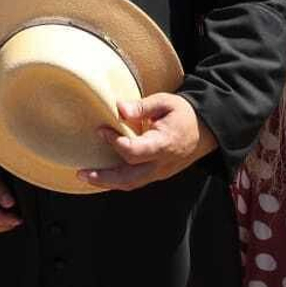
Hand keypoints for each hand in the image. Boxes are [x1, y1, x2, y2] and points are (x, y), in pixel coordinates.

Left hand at [81, 93, 217, 191]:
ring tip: (85, 175)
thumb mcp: (166, 102)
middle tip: (81, 172)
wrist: (204, 132)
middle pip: (130, 178)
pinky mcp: (155, 174)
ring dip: (106, 182)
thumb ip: (143, 106)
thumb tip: (119, 108)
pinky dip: (116, 181)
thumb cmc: (183, 114)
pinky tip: (100, 175)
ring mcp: (159, 172)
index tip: (101, 130)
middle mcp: (161, 164)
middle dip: (104, 177)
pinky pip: (134, 182)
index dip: (116, 143)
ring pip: (130, 184)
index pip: (135, 151)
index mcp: (164, 144)